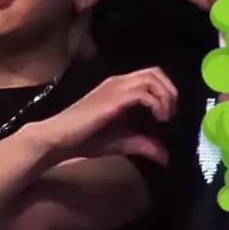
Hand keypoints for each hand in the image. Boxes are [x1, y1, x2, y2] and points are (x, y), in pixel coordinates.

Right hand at [40, 67, 177, 164]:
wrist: (59, 139)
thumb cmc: (84, 139)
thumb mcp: (121, 142)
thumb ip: (143, 145)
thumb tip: (165, 157)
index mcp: (119, 87)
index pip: (150, 77)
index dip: (165, 92)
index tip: (166, 116)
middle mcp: (119, 82)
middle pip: (155, 72)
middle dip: (169, 91)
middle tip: (169, 115)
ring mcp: (115, 87)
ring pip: (152, 78)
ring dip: (165, 96)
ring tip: (164, 117)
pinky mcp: (114, 98)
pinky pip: (144, 92)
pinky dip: (156, 104)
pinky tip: (157, 119)